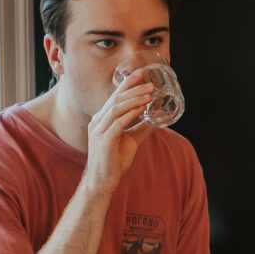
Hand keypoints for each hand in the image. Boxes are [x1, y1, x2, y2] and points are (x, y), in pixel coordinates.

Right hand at [83, 71, 155, 195]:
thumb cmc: (114, 161)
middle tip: (150, 83)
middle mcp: (98, 121)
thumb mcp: (131, 140)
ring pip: (117, 108)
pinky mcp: (104, 140)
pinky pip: (118, 123)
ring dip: (134, 99)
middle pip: (116, 99)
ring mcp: (99, 130)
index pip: (115, 97)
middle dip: (133, 89)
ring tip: (149, 94)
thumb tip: (156, 119)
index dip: (128, 84)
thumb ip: (141, 128)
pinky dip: (130, 114)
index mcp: (102, 119)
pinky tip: (141, 109)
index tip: (141, 74)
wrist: (103, 180)